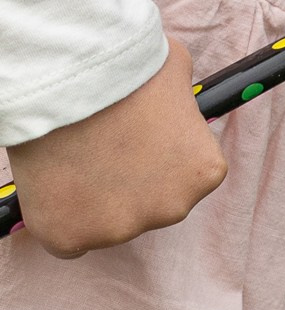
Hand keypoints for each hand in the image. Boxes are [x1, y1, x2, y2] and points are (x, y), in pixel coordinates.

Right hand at [9, 38, 226, 256]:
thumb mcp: (177, 74)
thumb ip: (182, 105)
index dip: (158, 156)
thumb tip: (174, 105)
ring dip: (95, 200)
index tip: (137, 136)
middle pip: (149, 205)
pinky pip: (67, 240)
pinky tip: (57, 184)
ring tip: (78, 155)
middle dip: (130, 182)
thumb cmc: (128, 69)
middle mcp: (169, 211)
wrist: (70, 80)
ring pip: (107, 223)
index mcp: (203, 174)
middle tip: (105, 147)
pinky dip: (61, 218)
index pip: (185, 177)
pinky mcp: (69, 238)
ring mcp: (118, 230)